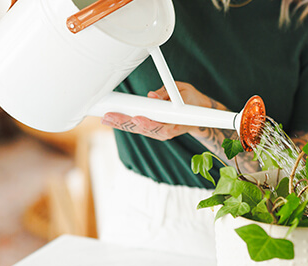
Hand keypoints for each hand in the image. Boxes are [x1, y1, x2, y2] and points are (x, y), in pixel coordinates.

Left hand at [101, 82, 226, 140]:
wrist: (200, 116)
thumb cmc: (192, 101)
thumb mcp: (184, 90)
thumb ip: (167, 92)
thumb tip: (151, 95)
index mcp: (176, 124)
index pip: (159, 127)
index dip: (147, 124)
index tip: (136, 119)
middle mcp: (166, 131)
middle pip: (143, 130)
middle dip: (125, 123)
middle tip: (108, 117)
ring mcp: (160, 132)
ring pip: (139, 130)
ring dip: (121, 125)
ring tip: (106, 119)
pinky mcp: (155, 130)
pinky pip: (139, 128)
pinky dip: (126, 125)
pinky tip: (114, 120)